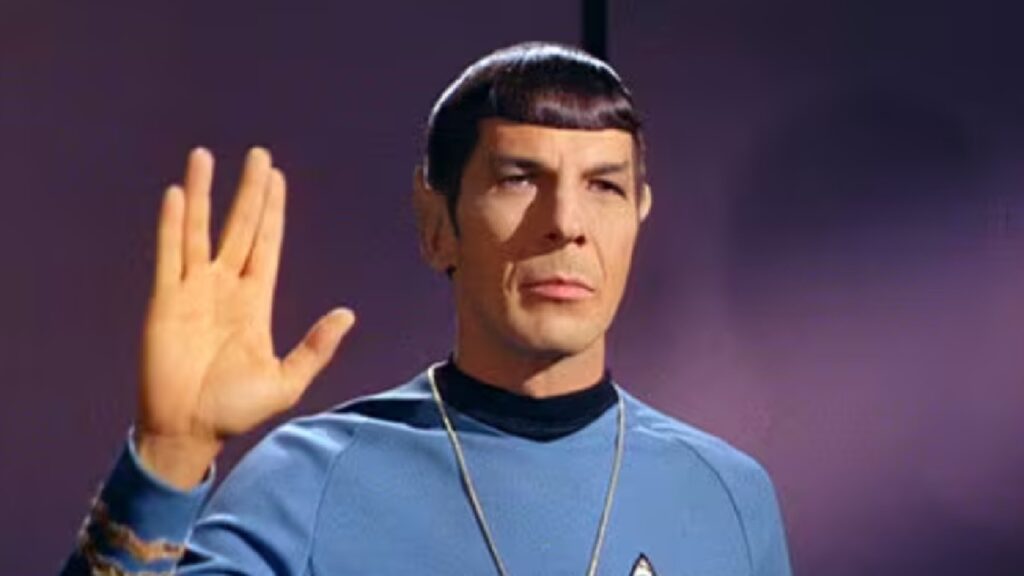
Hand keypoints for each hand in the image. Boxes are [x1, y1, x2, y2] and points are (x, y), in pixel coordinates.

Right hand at [135, 147, 354, 488]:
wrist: (189, 432)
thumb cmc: (235, 411)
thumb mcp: (286, 381)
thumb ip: (315, 348)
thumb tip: (348, 314)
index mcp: (255, 302)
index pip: (266, 245)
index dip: (272, 212)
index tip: (276, 179)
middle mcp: (225, 288)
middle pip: (240, 228)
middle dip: (249, 192)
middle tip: (258, 155)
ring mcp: (193, 291)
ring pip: (199, 230)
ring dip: (203, 194)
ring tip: (204, 156)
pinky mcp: (165, 301)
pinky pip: (169, 255)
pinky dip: (172, 224)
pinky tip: (176, 194)